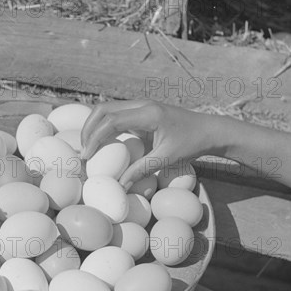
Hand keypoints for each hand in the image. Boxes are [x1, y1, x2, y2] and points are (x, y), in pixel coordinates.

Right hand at [81, 100, 215, 188]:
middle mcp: (141, 104)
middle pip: (102, 109)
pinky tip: (100, 143)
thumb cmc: (191, 144)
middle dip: (87, 129)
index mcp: (148, 113)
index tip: (86, 156)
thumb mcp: (166, 160)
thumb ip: (141, 170)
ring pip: (106, 109)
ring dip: (93, 126)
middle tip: (82, 151)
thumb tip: (119, 186)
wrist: (208, 130)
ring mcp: (140, 105)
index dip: (94, 137)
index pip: (111, 120)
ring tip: (87, 148)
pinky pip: (115, 114)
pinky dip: (103, 126)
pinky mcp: (140, 110)